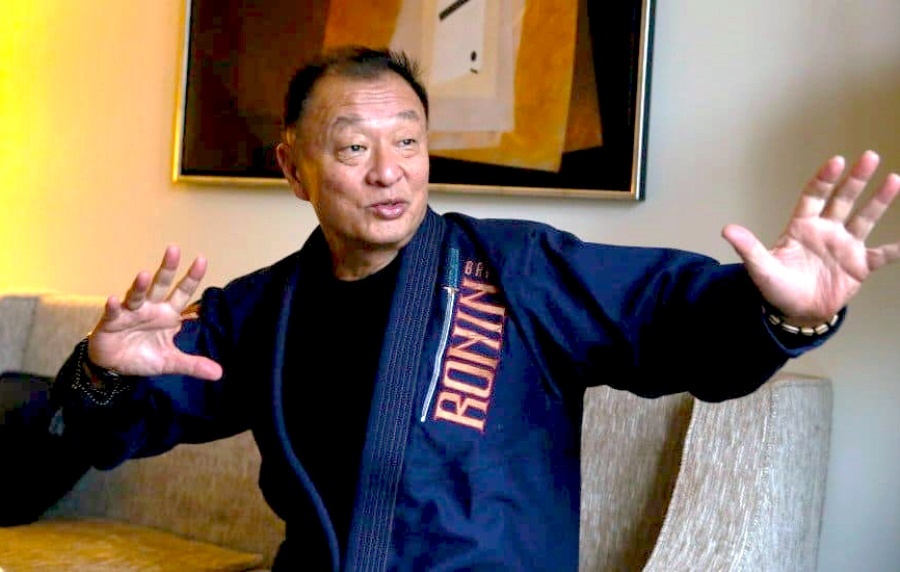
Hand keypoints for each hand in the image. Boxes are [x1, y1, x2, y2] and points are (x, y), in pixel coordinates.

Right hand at [87, 245, 222, 379]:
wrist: (113, 366)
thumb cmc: (143, 355)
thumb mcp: (170, 362)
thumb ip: (193, 365)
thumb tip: (219, 374)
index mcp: (168, 315)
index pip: (183, 294)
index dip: (191, 278)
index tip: (202, 259)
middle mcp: (150, 309)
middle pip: (161, 286)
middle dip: (167, 269)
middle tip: (174, 249)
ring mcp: (130, 314)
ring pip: (136, 296)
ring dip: (140, 286)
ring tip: (144, 274)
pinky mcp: (110, 323)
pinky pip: (112, 313)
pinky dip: (112, 307)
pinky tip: (113, 300)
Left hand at [722, 150, 899, 325]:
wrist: (796, 311)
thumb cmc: (777, 287)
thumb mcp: (761, 269)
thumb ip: (749, 248)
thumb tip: (726, 229)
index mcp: (802, 227)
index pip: (814, 196)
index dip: (824, 179)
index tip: (836, 161)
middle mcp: (826, 230)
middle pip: (843, 200)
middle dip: (855, 179)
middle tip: (869, 157)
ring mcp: (845, 246)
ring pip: (864, 218)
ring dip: (879, 201)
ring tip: (893, 179)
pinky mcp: (859, 266)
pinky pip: (881, 255)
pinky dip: (896, 250)